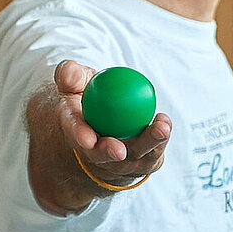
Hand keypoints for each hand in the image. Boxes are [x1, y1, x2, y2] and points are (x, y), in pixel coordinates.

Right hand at [57, 60, 169, 187]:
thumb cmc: (89, 98)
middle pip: (103, 155)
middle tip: (120, 150)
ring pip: (135, 155)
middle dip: (109, 154)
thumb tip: (68, 70)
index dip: (81, 138)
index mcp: (77, 131)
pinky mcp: (143, 161)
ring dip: (148, 143)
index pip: (77, 134)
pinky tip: (164, 122)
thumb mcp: (76, 84)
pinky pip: (153, 152)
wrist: (105, 123)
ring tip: (161, 127)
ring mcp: (121, 160)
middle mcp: (96, 151)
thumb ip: (70, 76)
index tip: (89, 140)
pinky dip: (160, 139)